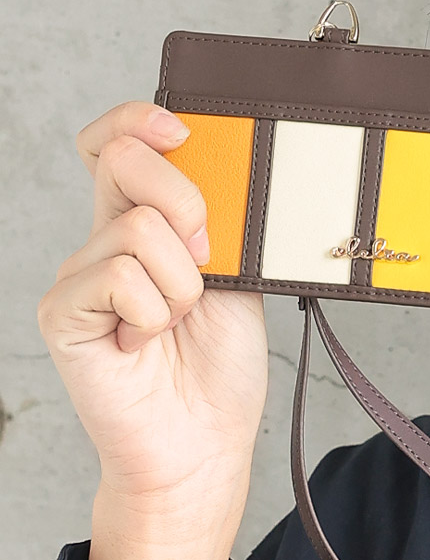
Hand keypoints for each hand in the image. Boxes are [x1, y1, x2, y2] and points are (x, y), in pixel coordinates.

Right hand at [36, 101, 267, 521]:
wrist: (204, 439)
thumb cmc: (219, 360)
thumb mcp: (236, 271)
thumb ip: (218, 219)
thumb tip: (212, 162)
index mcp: (144, 220)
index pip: (115, 143)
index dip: (137, 119)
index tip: (180, 130)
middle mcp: (103, 239)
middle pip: (123, 160)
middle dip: (185, 201)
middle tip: (207, 258)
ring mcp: (79, 275)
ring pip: (140, 228)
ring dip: (184, 282)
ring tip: (178, 321)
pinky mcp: (62, 314)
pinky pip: (120, 277)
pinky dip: (155, 313)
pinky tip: (146, 343)